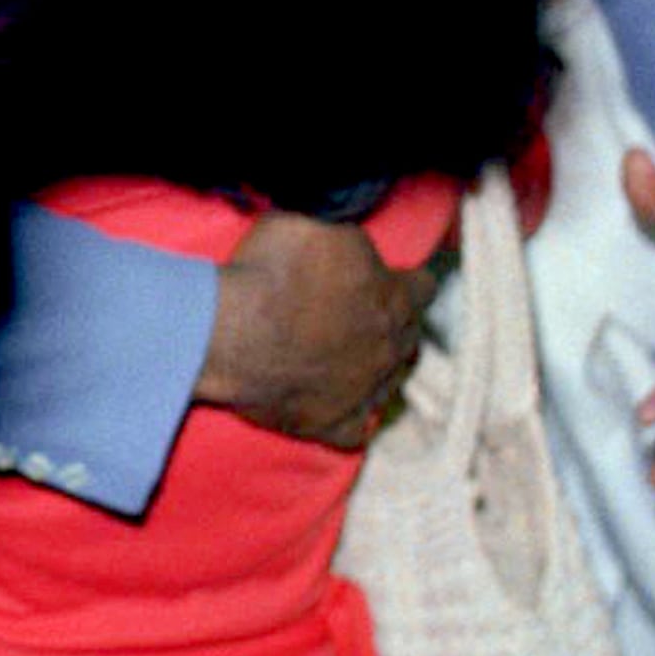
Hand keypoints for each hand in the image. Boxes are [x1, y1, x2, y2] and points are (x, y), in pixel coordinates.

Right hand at [194, 209, 433, 450]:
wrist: (230, 332)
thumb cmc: (273, 271)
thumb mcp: (320, 226)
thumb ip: (351, 240)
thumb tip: (360, 242)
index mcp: (392, 299)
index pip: (424, 287)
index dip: (407, 279)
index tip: (393, 276)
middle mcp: (388, 349)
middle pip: (410, 336)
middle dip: (394, 323)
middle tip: (364, 312)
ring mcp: (362, 392)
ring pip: (390, 383)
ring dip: (377, 367)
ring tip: (353, 355)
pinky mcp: (330, 425)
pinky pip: (358, 429)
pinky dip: (354, 416)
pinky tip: (343, 404)